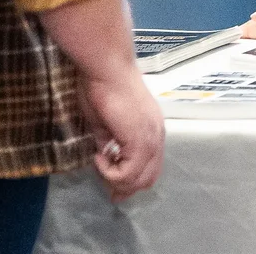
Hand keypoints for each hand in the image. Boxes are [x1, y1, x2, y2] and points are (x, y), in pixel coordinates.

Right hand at [76, 63, 164, 202]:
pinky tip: (98, 157)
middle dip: (124, 187)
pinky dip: (110, 172)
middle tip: (104, 182)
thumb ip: (108, 140)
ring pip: (139, 180)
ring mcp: (151, 139)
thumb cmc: (103, 86)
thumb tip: (105, 155)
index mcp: (152, 129)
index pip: (150, 167)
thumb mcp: (105, 122)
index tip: (112, 187)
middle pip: (148, 179)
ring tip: (99, 163)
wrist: (107, 68)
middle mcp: (157, 136)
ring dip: (116, 179)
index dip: (131, 181)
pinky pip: (128, 173)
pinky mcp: (140, 141)